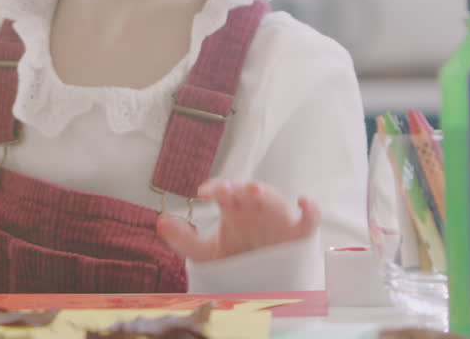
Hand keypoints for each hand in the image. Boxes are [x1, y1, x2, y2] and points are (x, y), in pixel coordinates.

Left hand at [156, 179, 319, 261]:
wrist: (258, 284)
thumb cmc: (234, 260)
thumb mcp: (206, 253)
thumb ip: (182, 239)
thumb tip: (159, 220)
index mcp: (234, 209)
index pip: (224, 190)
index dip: (215, 188)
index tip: (202, 193)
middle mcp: (255, 210)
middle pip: (248, 190)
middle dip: (239, 186)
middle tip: (227, 190)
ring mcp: (277, 220)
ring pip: (275, 200)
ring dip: (266, 193)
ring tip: (255, 190)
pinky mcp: (297, 235)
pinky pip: (309, 220)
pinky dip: (310, 210)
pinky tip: (303, 202)